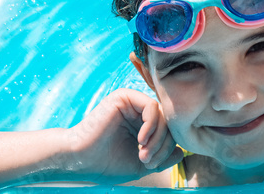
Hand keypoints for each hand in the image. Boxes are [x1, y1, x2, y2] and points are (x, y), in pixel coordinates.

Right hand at [64, 88, 182, 181]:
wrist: (81, 160)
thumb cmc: (107, 163)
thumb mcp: (141, 165)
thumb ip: (161, 158)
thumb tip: (181, 152)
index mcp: (143, 126)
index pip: (168, 131)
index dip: (167, 149)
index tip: (153, 165)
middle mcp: (139, 112)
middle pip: (168, 123)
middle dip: (162, 145)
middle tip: (148, 161)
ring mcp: (132, 103)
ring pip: (162, 115)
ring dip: (157, 138)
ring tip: (144, 154)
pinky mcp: (125, 97)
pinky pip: (151, 106)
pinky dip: (151, 125)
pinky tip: (141, 140)